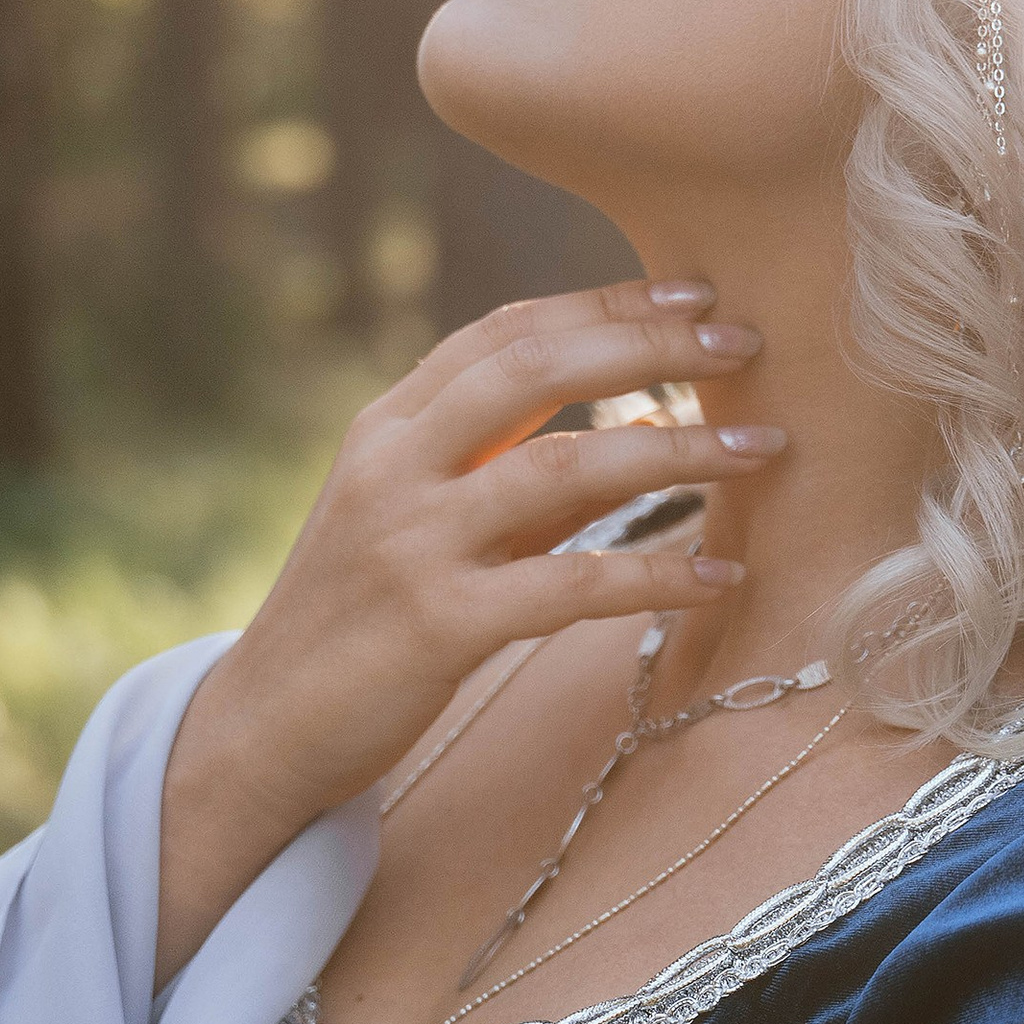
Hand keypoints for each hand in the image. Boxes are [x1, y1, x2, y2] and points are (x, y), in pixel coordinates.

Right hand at [155, 276, 782, 983]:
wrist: (261, 732)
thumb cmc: (354, 625)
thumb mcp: (413, 522)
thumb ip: (501, 472)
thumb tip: (625, 427)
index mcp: (387, 428)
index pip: (505, 334)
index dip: (603, 305)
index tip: (692, 292)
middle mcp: (395, 467)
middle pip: (537, 368)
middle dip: (649, 343)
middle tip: (745, 339)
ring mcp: (413, 542)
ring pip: (566, 465)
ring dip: (677, 448)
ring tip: (763, 448)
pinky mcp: (439, 625)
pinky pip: (572, 584)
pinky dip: (656, 576)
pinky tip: (720, 577)